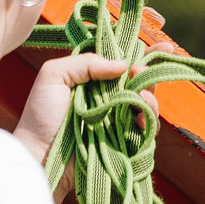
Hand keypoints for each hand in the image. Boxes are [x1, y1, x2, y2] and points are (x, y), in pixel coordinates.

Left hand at [13, 54, 151, 166]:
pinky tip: (140, 117)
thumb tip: (123, 66)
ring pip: (147, 104)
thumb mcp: (55, 75)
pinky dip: (148, 120)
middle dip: (148, 73)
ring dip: (149, 97)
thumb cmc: (41, 115)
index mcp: (93, 80)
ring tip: (139, 98)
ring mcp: (117, 120)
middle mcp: (108, 98)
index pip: (122, 62)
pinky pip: (146, 129)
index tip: (165, 48)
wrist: (40, 155)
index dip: (144, 54)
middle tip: (139, 73)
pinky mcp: (123, 142)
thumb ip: (87, 63)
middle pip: (140, 81)